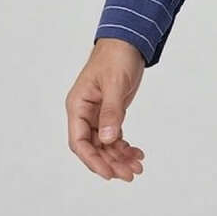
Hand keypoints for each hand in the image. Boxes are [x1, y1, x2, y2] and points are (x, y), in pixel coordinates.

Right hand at [65, 38, 146, 179]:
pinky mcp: (111, 113)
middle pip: (93, 147)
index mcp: (78, 106)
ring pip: (105, 144)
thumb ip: (111, 111)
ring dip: (120, 157)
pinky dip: (125, 146)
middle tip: (130, 174)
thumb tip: (107, 139)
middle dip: (111, 162)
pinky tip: (137, 153)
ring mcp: (97, 114)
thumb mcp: (114, 83)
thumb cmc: (116, 56)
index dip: (93, 160)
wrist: (128, 41)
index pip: (79, 142)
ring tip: (138, 167)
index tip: (109, 173)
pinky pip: (114, 136)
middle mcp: (84, 113)